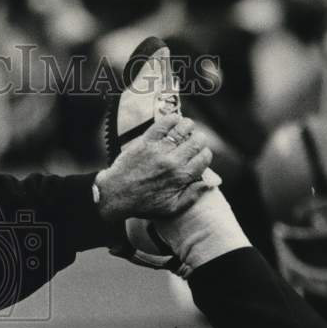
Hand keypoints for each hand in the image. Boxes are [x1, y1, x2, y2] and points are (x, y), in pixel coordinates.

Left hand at [94, 113, 213, 220]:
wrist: (116, 195)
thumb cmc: (143, 204)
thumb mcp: (171, 208)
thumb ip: (192, 196)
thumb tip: (210, 183)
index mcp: (181, 177)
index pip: (205, 158)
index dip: (204, 155)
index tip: (199, 156)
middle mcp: (172, 162)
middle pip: (197, 141)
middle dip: (199, 140)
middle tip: (193, 142)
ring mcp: (159, 150)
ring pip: (183, 129)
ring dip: (188, 126)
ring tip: (186, 129)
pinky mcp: (146, 142)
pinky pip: (163, 124)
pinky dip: (172, 119)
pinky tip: (174, 121)